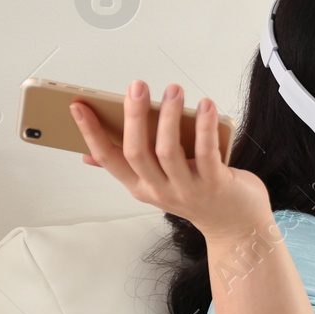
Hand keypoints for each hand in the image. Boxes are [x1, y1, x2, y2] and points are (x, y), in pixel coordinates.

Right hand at [72, 80, 271, 238]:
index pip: (108, 159)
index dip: (90, 133)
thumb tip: (88, 156)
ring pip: (168, 150)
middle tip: (137, 86)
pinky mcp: (216, 184)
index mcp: (141, 187)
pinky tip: (206, 105)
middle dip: (133, 116)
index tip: (77, 106)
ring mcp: (187, 189)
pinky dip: (205, 126)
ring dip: (169, 116)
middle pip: (137, 151)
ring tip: (173, 89)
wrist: (236, 227)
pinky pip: (206, 152)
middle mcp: (160, 190)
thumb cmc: (199, 197)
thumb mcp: (158, 186)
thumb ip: (131, 168)